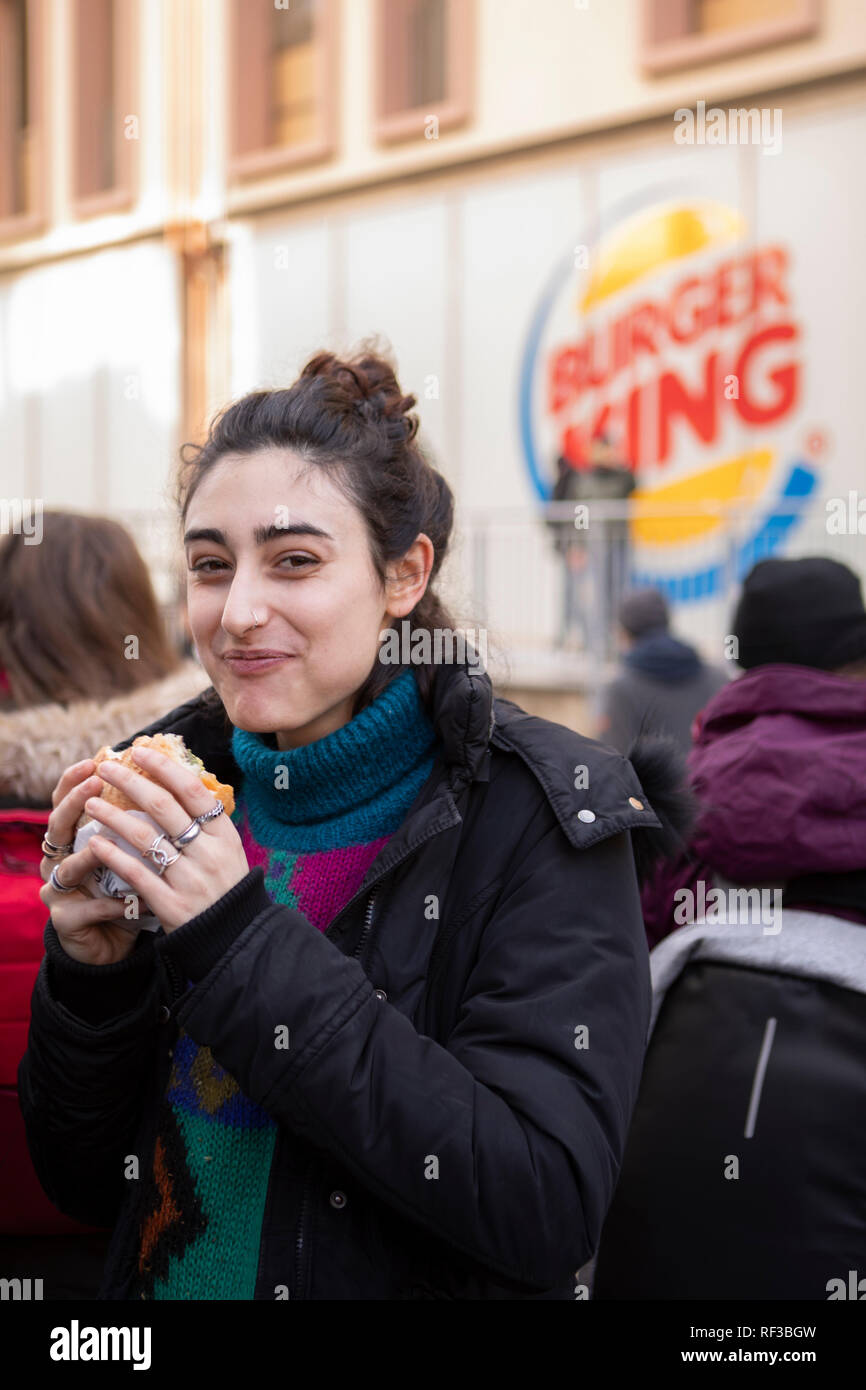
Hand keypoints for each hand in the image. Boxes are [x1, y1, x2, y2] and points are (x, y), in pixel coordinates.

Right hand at [39, 759, 141, 965]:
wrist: (115, 942)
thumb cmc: (129, 889)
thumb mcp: (134, 853)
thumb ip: (141, 825)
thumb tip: (170, 785)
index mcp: (76, 838)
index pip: (69, 802)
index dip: (75, 781)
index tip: (94, 761)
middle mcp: (60, 860)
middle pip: (58, 825)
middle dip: (74, 803)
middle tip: (94, 785)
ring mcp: (59, 891)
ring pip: (67, 868)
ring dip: (88, 856)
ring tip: (104, 845)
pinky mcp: (66, 920)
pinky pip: (87, 909)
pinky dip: (109, 904)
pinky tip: (129, 902)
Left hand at [84, 746, 248, 932]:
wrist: (235, 935)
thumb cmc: (227, 886)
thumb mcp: (228, 849)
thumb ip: (206, 822)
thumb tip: (180, 781)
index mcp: (222, 834)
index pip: (191, 790)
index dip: (163, 768)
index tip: (137, 752)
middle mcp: (207, 852)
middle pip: (162, 807)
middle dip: (129, 782)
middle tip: (105, 768)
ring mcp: (189, 878)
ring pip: (145, 837)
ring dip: (113, 817)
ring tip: (90, 804)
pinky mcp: (171, 904)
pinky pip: (137, 874)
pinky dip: (114, 857)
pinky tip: (96, 844)